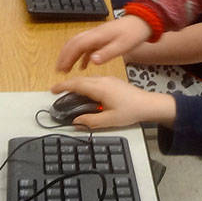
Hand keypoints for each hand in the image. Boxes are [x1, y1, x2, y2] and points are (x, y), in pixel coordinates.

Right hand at [50, 76, 175, 128]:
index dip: (63, 86)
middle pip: (80, 80)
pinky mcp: (112, 81)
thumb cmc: (131, 111)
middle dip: (67, 84)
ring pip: (87, 79)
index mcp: (100, 88)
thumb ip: (90, 121)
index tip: (53, 90)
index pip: (76, 84)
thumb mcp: (109, 120)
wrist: (148, 104)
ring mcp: (108, 79)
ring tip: (68, 92)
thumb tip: (76, 121)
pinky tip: (84, 92)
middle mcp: (103, 80)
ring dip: (76, 84)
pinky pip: (94, 80)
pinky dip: (84, 84)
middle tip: (57, 92)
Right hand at [56, 15, 151, 71]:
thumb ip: (107, 53)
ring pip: (78, 44)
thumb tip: (92, 61)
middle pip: (73, 43)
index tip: (61, 69)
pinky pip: (86, 46)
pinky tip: (83, 65)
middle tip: (59, 70)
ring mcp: (97, 35)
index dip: (67, 57)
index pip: (76, 46)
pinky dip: (81, 55)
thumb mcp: (122, 46)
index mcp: (97, 36)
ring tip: (66, 69)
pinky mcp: (101, 38)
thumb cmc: (133, 34)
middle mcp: (94, 34)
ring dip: (70, 55)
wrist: (143, 22)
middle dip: (64, 56)